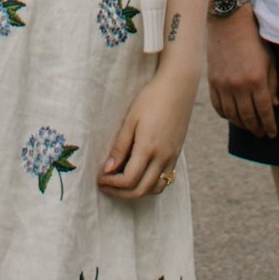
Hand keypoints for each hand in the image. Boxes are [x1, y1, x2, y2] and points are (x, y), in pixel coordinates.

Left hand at [99, 58, 193, 198]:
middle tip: (106, 186)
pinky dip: (150, 184)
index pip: (129, 180)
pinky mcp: (177, 153)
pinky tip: (139, 174)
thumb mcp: (130, 120)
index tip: (100, 178)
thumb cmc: (151, 98)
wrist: (178, 86)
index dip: (112, 184)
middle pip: (141, 190)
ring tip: (121, 183)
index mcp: (148, 148)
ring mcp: (172, 157)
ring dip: (137, 192)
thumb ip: (120, 147)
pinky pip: (165, 179)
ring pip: (155, 189)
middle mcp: (163, 157)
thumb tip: (108, 169)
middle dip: (121, 193)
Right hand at [204, 5, 276, 139]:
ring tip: (248, 128)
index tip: (272, 134)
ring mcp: (223, 85)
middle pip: (248, 117)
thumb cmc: (254, 39)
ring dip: (241, 125)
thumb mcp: (270, 60)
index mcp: (257, 80)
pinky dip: (225, 115)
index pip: (264, 111)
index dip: (269, 125)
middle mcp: (239, 86)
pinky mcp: (212, 81)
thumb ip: (272, 84)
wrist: (229, 23)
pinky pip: (218, 106)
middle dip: (256, 128)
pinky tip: (232, 117)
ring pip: (232, 115)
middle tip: (261, 134)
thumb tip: (274, 106)